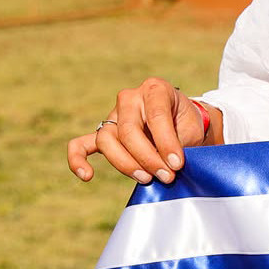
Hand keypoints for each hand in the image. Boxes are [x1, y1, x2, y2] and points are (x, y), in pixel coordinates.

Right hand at [67, 77, 214, 184]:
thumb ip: (178, 144)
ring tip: (147, 179)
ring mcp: (113, 114)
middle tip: (166, 176)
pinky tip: (87, 175)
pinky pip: (81, 144)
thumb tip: (166, 166)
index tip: (177, 165)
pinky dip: (78, 159)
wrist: (181, 123)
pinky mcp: (103, 132)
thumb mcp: (190, 128)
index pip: (156, 116)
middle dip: (147, 157)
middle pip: (128, 130)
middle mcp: (130, 98)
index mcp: (155, 89)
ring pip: (107, 140)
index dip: (166, 143)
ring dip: (125, 163)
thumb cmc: (186, 124)